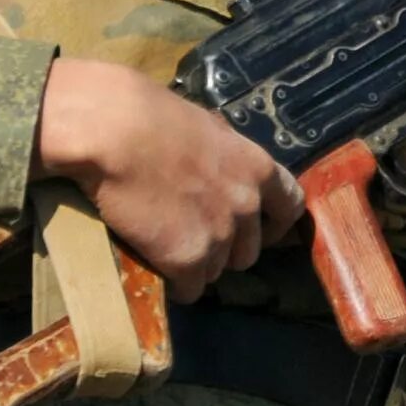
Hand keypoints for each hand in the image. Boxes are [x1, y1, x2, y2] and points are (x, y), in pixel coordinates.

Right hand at [34, 57, 302, 302]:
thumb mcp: (208, 129)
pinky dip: (175, 284)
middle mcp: (247, 206)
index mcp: (258, 168)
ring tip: (167, 247)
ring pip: (217, 271)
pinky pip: (190, 289)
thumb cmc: (153, 117)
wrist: (115, 132)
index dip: (275, 224)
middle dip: (226, 249)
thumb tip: (223, 166)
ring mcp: (220, 235)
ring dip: (197, 266)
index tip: (260, 230)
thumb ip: (226, 156)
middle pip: (249, 250)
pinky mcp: (187, 259)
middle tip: (195, 237)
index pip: (291, 207)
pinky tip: (157, 266)